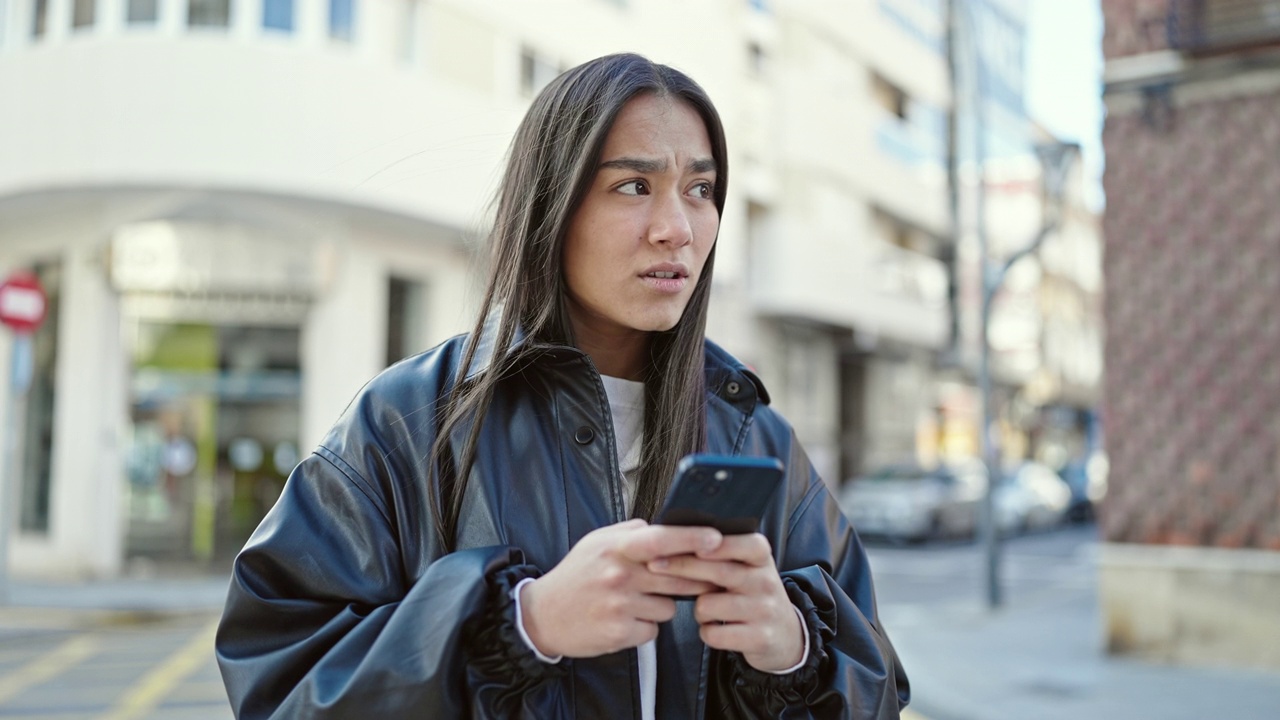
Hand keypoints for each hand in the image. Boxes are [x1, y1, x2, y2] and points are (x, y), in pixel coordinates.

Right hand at [520, 519, 722, 657]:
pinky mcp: (619, 633)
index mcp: (615, 548)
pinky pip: (654, 630)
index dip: (692, 538)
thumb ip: (631, 532)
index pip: (661, 539)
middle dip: (690, 581)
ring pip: (669, 607)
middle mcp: (619, 575)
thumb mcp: (596, 542)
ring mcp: (620, 606)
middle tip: (688, 581)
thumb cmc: (576, 576)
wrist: (543, 615)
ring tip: (634, 602)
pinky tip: (625, 620)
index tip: (717, 539)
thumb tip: (665, 527)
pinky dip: (645, 627)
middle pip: (678, 578)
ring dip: (659, 605)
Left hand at [647, 532, 802, 672]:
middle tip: (654, 565)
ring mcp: (764, 610)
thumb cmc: (751, 594)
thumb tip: (675, 537)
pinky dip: (706, 632)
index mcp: (761, 559)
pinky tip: (714, 628)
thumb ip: (720, 553)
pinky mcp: (759, 637)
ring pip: (710, 605)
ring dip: (698, 609)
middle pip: (720, 571)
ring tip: (707, 609)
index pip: (747, 544)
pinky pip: (714, 633)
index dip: (720, 544)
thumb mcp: (746, 568)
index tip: (691, 542)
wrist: (784, 635)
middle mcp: (766, 581)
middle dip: (682, 567)